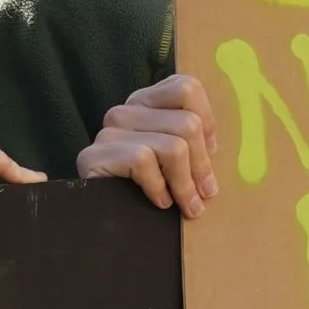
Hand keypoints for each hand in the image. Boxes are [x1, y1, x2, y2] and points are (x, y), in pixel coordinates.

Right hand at [80, 73, 220, 215]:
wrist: (103, 220)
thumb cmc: (148, 187)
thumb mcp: (175, 157)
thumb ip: (191, 141)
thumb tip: (214, 149)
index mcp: (146, 102)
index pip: (186, 88)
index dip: (207, 120)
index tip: (211, 152)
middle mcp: (125, 111)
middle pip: (187, 124)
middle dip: (202, 165)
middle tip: (206, 193)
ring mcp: (108, 132)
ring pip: (173, 147)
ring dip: (185, 184)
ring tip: (189, 205)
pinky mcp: (94, 155)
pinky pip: (144, 161)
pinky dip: (159, 187)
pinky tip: (160, 202)